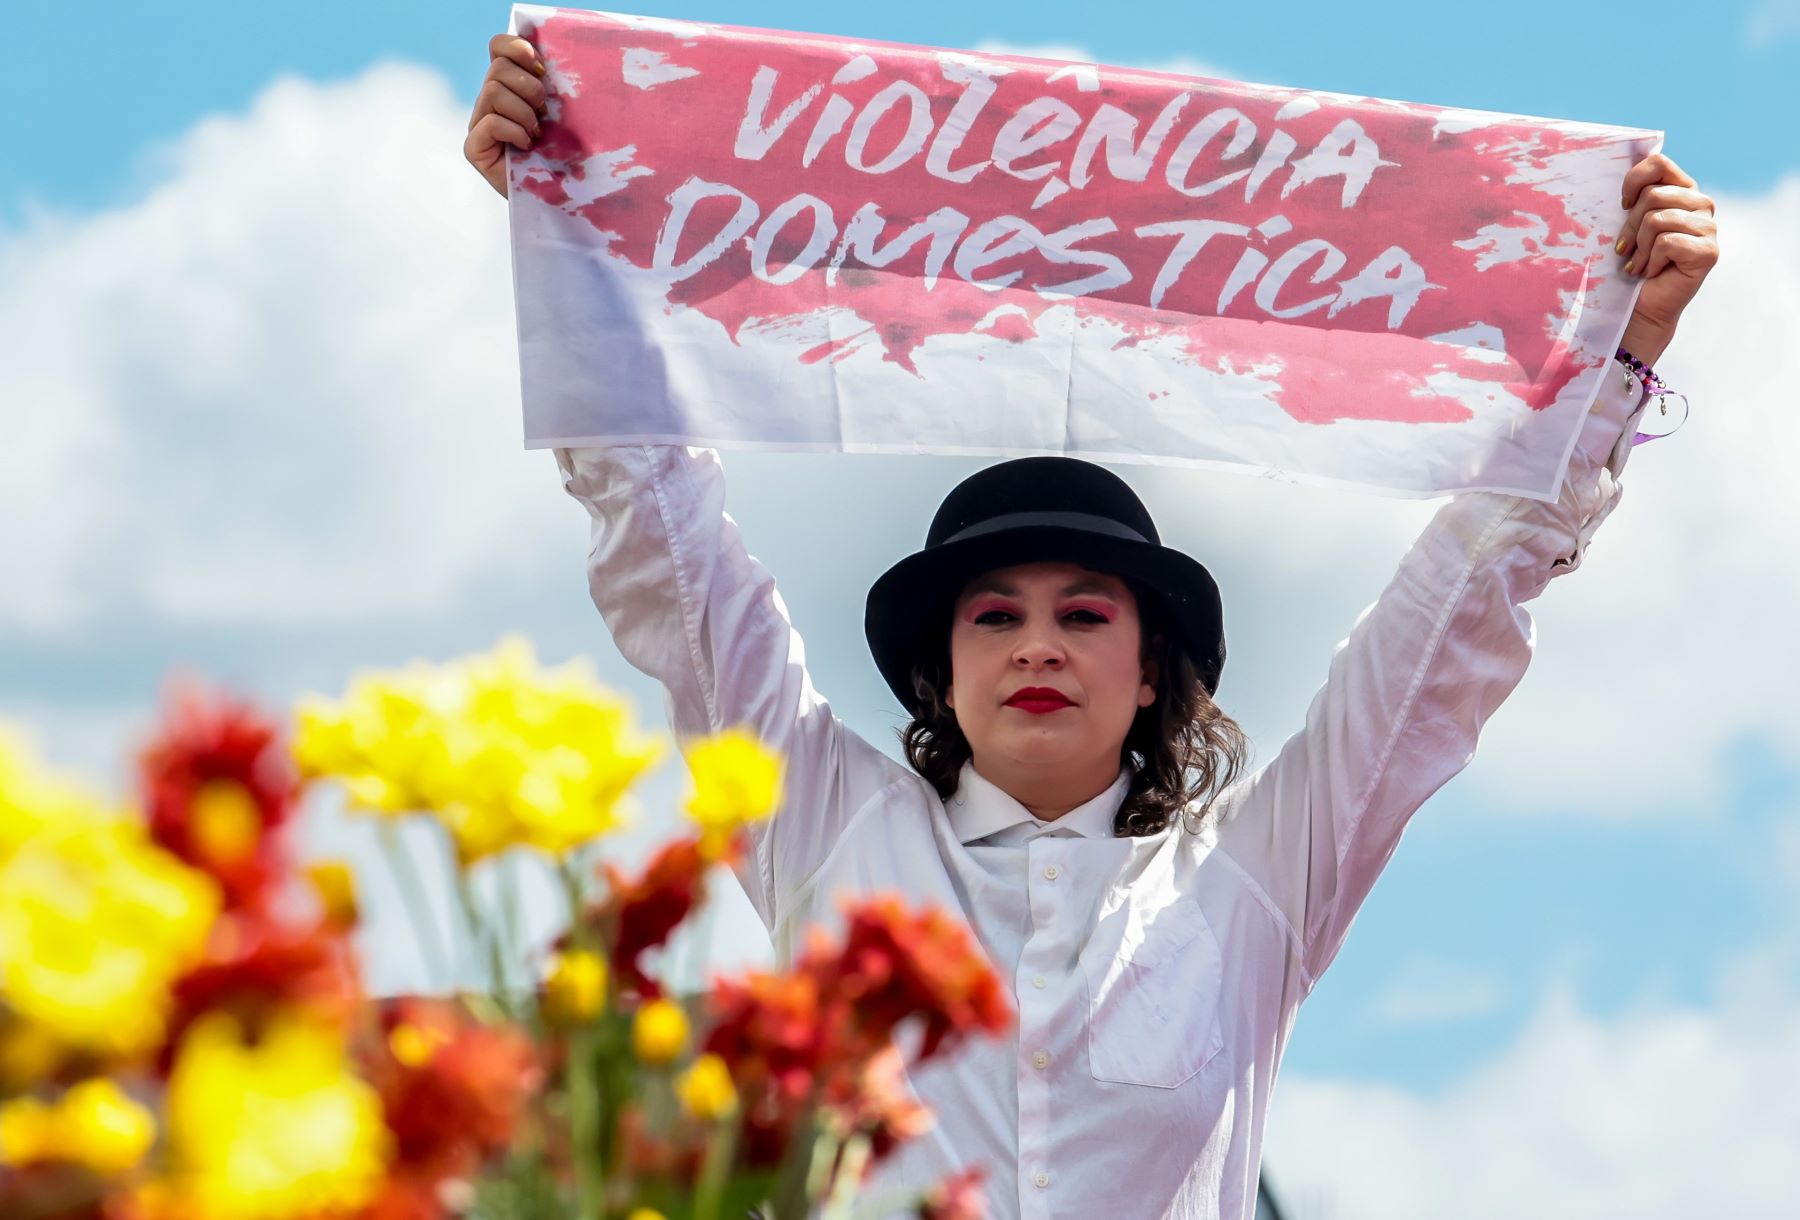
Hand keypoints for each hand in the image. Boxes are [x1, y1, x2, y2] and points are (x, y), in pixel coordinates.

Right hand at [464, 34, 550, 198]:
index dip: (516, 47)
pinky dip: (514, 131)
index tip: (541, 67)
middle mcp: (488, 102)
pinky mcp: (474, 149)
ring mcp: (478, 125)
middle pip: (497, 69)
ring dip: (524, 112)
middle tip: (544, 113)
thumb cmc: (566, 155)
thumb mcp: (563, 113)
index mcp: (508, 86)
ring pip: (493, 91)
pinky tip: (526, 146)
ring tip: (536, 133)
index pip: (498, 47)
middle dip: (529, 88)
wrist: (561, 199)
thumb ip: (553, 85)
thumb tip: (552, 57)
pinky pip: (490, 122)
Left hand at [1616, 152, 1718, 364]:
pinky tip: (1652, 272)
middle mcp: (1701, 205)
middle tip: (1626, 249)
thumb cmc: (1630, 263)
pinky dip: (1650, 261)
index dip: (1633, 181)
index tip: (1622, 205)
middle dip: (1630, 226)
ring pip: (1658, 219)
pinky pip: (1666, 242)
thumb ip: (1633, 197)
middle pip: (1654, 195)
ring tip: (1639, 263)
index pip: (1659, 164)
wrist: (1640, 306)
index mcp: (1683, 191)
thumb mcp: (1628, 224)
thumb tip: (1616, 169)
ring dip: (1639, 247)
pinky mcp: (1708, 251)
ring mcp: (1709, 228)